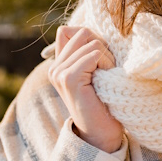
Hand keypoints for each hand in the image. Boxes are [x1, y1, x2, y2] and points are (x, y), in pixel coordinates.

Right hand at [48, 26, 123, 152]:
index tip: (100, 60)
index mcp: (59, 64)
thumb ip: (88, 50)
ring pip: (91, 42)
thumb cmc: (104, 100)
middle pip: (82, 32)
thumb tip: (91, 28)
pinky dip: (106, 64)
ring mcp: (58, 73)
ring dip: (107, 58)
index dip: (91, 38)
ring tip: (104, 78)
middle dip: (101, 47)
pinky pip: (94, 54)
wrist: (102, 132)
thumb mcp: (95, 69)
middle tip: (105, 70)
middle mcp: (54, 68)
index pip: (70, 30)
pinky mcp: (68, 78)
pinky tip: (104, 80)